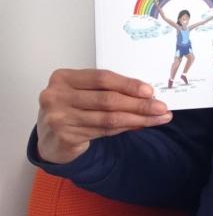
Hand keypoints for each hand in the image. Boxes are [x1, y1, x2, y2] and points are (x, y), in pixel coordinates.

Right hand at [36, 69, 171, 163]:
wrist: (49, 136)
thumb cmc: (71, 107)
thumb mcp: (82, 91)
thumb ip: (106, 89)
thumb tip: (145, 93)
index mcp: (63, 78)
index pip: (102, 78)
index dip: (128, 84)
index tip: (149, 91)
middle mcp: (57, 97)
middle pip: (108, 100)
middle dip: (139, 104)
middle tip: (161, 107)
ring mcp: (59, 119)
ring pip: (109, 118)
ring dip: (138, 119)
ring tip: (158, 118)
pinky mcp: (65, 138)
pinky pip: (104, 131)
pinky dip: (126, 128)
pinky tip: (140, 125)